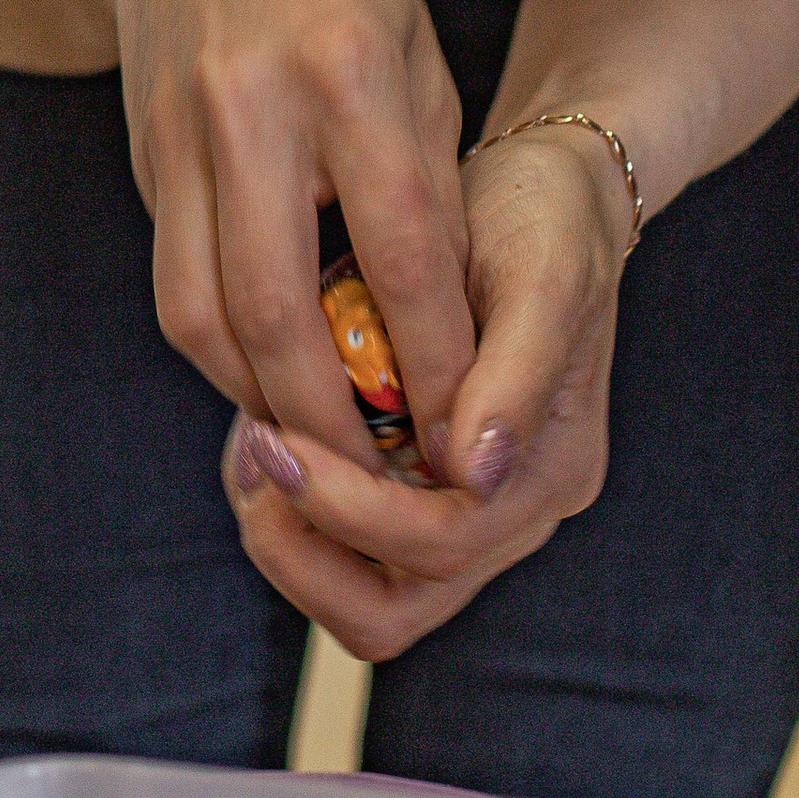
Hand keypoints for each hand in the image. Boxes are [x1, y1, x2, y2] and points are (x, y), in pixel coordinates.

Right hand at [99, 0, 474, 461]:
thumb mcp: (414, 48)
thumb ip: (427, 179)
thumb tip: (443, 325)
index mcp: (349, 70)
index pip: (400, 249)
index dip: (437, 358)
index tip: (472, 434)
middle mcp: (254, 106)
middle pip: (283, 308)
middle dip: (336, 418)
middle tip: (386, 483)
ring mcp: (181, 135)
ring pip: (205, 314)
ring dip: (263, 401)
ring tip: (323, 452)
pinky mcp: (141, 160)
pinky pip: (175, 286)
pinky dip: (222, 353)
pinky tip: (267, 381)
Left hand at [221, 117, 627, 660]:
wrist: (545, 191)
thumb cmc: (549, 221)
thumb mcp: (544, 275)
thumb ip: (515, 372)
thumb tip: (471, 468)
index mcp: (546, 471)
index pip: (440, 543)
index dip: (349, 509)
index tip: (277, 440)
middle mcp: (507, 507)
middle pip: (392, 607)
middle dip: (305, 553)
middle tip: (253, 464)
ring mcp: (459, 503)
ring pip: (361, 590)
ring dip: (290, 538)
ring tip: (249, 446)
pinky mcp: (415, 482)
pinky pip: (344, 541)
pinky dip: (292, 504)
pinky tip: (261, 428)